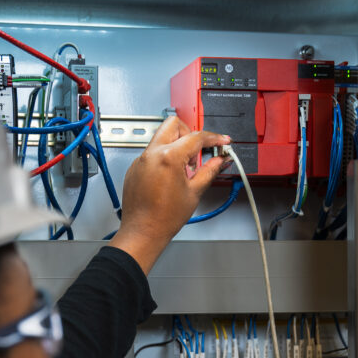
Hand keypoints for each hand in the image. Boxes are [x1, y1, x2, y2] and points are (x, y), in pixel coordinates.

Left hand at [108, 116, 230, 273]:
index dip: (213, 138)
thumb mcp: (194, 192)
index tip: (221, 141)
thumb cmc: (163, 218)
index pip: (196, 137)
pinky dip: (165, 157)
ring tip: (185, 169)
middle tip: (198, 151)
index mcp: (168, 158)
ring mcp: (141, 160)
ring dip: (177, 145)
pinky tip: (171, 176)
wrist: (143, 232)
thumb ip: (209, 171)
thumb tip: (219, 160)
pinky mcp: (136, 168)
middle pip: (174, 124)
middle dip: (190, 133)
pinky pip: (152, 152)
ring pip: (162, 137)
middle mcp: (151, 154)